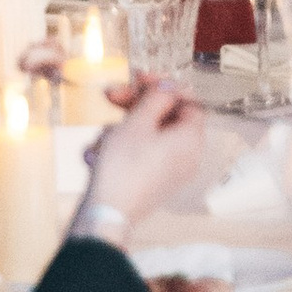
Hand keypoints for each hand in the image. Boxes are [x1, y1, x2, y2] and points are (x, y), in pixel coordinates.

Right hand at [82, 79, 205, 229]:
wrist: (108, 212)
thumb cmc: (123, 168)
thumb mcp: (137, 122)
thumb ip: (155, 98)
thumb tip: (168, 86)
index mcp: (191, 139)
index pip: (188, 101)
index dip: (164, 86)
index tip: (140, 79)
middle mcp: (188, 156)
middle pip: (167, 117)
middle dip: (137, 105)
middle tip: (112, 95)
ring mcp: (172, 170)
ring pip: (150, 134)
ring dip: (124, 127)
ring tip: (101, 135)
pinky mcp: (155, 181)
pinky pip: (143, 153)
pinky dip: (123, 146)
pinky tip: (99, 152)